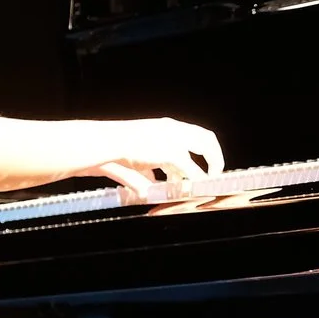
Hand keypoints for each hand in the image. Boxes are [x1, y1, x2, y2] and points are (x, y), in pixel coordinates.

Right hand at [91, 117, 223, 201]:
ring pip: (204, 152)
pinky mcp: (172, 153)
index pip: (192, 134)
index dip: (201, 148)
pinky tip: (196, 190)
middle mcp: (172, 129)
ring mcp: (174, 139)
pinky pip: (192, 171)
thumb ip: (145, 172)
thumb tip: (150, 185)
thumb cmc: (111, 149)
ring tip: (207, 184)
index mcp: (163, 127)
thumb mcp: (133, 160)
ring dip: (207, 170)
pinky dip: (196, 182)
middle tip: (215, 173)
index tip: (204, 163)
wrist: (102, 143)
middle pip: (205, 138)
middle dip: (214, 156)